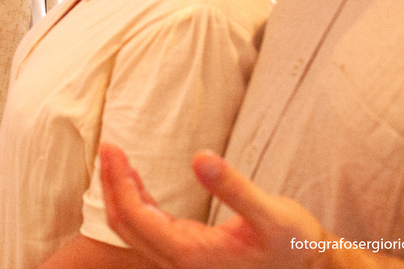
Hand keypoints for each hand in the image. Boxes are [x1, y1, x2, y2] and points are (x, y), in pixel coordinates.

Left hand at [100, 143, 326, 268]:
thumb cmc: (295, 245)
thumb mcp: (272, 214)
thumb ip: (234, 188)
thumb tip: (200, 158)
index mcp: (193, 255)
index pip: (137, 217)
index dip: (118, 181)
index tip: (111, 147)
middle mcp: (182, 264)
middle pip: (126, 225)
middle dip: (111, 185)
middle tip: (108, 147)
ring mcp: (184, 262)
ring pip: (135, 231)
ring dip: (121, 194)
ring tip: (116, 158)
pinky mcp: (190, 255)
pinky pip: (150, 231)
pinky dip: (137, 204)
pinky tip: (137, 182)